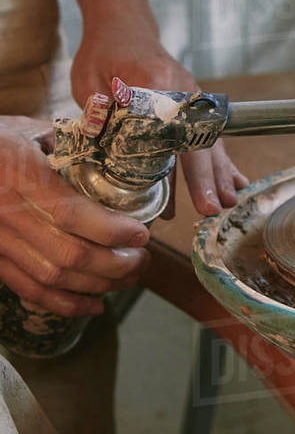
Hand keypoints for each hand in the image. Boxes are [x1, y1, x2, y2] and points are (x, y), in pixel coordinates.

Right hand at [0, 119, 150, 316]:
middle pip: (67, 254)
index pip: (70, 214)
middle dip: (115, 264)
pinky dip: (65, 304)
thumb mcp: (27, 129)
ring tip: (129, 277)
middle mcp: (7, 214)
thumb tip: (116, 150)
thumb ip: (70, 141)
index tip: (141, 233)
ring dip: (98, 286)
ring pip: (52, 278)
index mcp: (20, 177)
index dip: (110, 230)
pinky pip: (29, 290)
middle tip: (142, 258)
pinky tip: (94, 304)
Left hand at [70, 24, 247, 215]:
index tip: (180, 196)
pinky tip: (236, 181)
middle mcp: (183, 90)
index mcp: (155, 82)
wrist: (123, 24)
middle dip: (206, 177)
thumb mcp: (89, 80)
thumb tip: (109, 153)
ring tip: (229, 202)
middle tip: (211, 208)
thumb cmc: (103, 52)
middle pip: (198, 139)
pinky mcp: (194, 104)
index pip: (170, 132)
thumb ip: (101, 114)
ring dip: (220, 173)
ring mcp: (193, 96)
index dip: (176, 167)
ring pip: (210, 139)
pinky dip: (222, 160)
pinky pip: (211, 134)